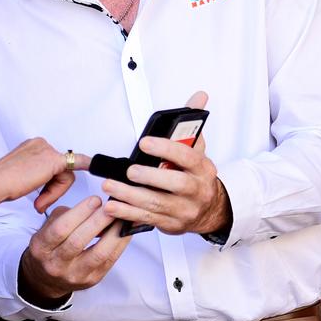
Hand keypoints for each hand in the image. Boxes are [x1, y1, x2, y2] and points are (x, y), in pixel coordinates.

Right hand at [0, 138, 89, 211]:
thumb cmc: (1, 184)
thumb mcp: (20, 177)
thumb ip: (35, 176)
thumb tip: (45, 184)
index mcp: (30, 147)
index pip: (50, 163)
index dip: (51, 180)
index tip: (49, 189)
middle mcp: (39, 144)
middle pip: (60, 168)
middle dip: (53, 188)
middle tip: (39, 202)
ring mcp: (46, 149)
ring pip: (64, 173)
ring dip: (54, 191)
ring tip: (39, 201)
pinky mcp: (52, 159)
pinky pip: (74, 167)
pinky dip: (86, 168)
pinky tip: (94, 167)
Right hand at [18, 197, 130, 302]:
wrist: (47, 279)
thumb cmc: (50, 247)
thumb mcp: (47, 228)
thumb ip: (66, 215)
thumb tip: (94, 206)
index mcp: (41, 247)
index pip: (60, 229)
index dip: (79, 213)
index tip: (95, 200)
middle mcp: (56, 264)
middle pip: (78, 242)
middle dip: (97, 221)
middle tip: (111, 207)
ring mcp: (74, 275)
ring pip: (98, 254)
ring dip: (113, 234)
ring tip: (122, 218)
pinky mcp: (91, 280)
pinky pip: (109, 261)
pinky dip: (119, 244)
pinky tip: (125, 232)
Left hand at [101, 92, 230, 235]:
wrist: (211, 210)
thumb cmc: (196, 176)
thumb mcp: (197, 150)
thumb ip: (191, 125)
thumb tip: (199, 96)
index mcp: (203, 168)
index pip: (187, 156)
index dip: (166, 149)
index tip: (144, 142)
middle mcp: (196, 190)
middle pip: (175, 183)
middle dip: (149, 177)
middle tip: (128, 170)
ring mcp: (184, 209)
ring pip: (156, 203)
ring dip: (130, 196)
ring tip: (110, 186)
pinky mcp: (171, 224)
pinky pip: (147, 218)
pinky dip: (127, 213)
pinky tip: (112, 207)